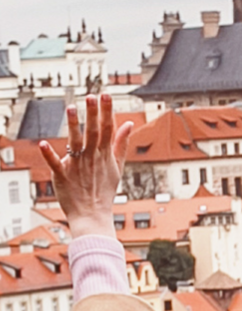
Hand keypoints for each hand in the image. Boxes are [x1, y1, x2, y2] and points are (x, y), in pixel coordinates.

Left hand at [39, 93, 133, 241]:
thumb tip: (128, 123)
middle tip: (91, 97)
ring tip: (71, 108)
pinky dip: (49, 155)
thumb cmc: (103, 191)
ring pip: (75, 143)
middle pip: (93, 133)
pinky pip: (55, 163)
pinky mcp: (62, 175)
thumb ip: (121, 144)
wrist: (93, 215)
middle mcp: (91, 158)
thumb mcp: (117, 167)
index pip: (107, 129)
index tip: (105, 95)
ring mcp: (77, 166)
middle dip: (92, 115)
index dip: (106, 112)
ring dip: (73, 126)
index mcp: (104, 155)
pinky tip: (44, 144)